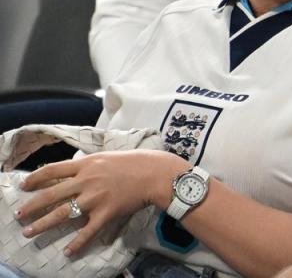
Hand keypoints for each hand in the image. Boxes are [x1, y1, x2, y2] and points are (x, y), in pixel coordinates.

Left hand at [16, 150, 187, 255]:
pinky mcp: (106, 213)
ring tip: (29, 232)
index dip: (34, 178)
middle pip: (51, 195)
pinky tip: (67, 251)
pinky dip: (77, 243)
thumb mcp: (106, 157)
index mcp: (85, 165)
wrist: (155, 173)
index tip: (23, 186)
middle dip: (31, 206)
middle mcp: (86, 181)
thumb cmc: (133, 162)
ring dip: (43, 224)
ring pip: (62, 213)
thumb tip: (71, 171)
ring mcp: (95, 198)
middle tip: (19, 215)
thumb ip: (87, 165)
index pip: (52, 171)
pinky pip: (87, 231)